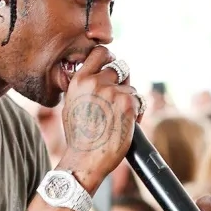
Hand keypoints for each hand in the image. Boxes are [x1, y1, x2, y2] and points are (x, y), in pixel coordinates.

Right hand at [59, 46, 142, 193]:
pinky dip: (137, 113)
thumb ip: (83, 87)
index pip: (100, 52)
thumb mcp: (71, 105)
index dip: (110, 58)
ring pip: (131, 87)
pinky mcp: (128, 103)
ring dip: (130, 101)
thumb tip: (96, 75)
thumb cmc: (79, 137)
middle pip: (120, 67)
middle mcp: (96, 82)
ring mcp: (112, 91)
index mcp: (80, 80)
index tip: (112, 66)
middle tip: (120, 97)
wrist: (86, 158)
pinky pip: (139, 100)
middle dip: (123, 80)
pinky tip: (127, 125)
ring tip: (119, 119)